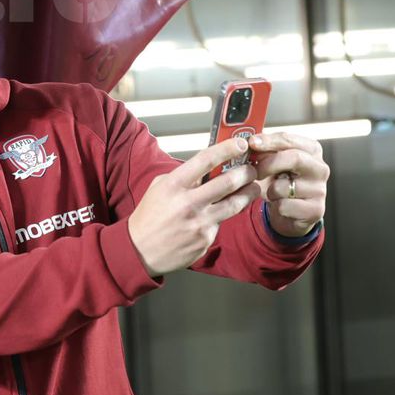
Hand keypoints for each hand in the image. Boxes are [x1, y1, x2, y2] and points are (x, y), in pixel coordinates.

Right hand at [128, 137, 260, 275]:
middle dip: (246, 172)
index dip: (228, 148)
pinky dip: (224, 217)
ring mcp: (199, 223)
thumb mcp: (160, 187)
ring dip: (249, 193)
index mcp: (174, 184)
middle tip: (252, 169)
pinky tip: (221, 214)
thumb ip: (184, 177)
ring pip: (235, 204)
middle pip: (228, 181)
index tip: (242, 143)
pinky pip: (222, 223)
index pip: (206, 160)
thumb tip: (209, 168)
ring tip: (254, 188)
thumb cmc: (149, 215)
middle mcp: (188, 202)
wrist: (140, 250)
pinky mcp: (205, 240)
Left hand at [249, 131, 328, 236]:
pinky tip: (280, 204)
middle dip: (268, 164)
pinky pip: (284, 206)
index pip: (290, 139)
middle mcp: (320, 168)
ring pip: (284, 186)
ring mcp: (320, 190)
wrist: (289, 212)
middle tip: (254, 171)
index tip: (252, 142)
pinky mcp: (315, 210)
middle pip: (294, 158)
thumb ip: (266, 150)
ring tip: (273, 192)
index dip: (269, 140)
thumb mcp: (273, 162)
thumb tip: (252, 143)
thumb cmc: (280, 181)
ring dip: (270, 190)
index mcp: (311, 150)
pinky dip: (275, 206)